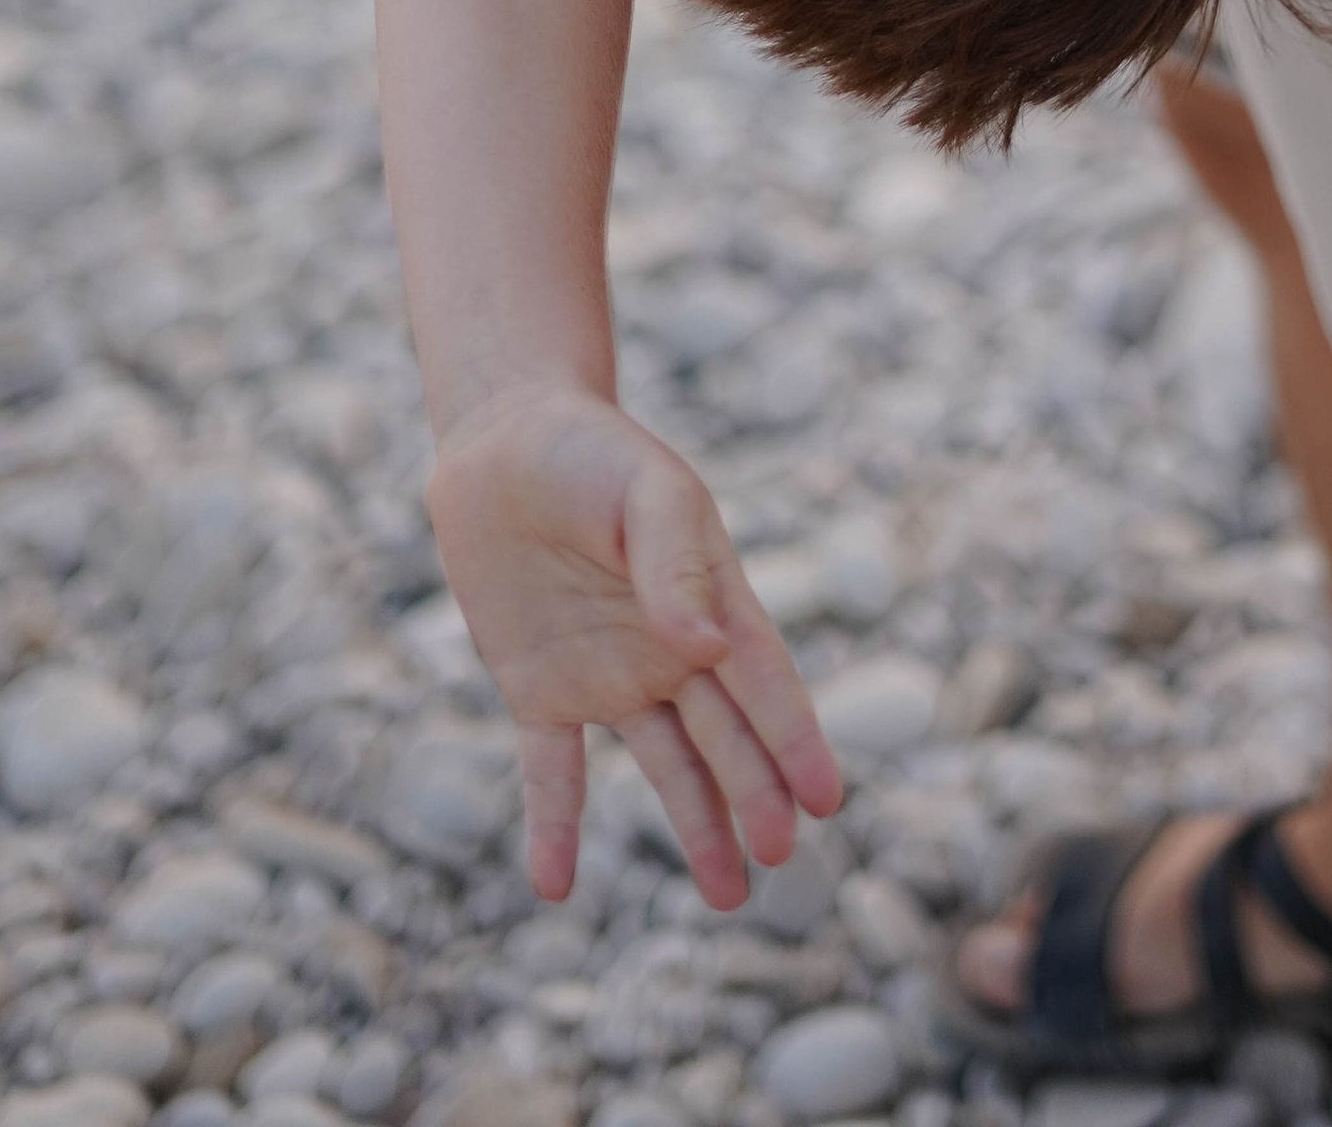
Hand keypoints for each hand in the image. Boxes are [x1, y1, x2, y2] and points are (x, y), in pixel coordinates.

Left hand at [427, 383, 842, 903]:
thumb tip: (703, 648)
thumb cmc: (590, 452)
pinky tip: (555, 882)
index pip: (764, 681)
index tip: (827, 800)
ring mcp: (607, 675)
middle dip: (757, 796)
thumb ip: (676, 563)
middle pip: (726, 737)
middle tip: (782, 855)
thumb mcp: (645, 491)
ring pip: (667, 766)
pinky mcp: (540, 689)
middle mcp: (669, 650)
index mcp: (710, 600)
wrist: (504, 437)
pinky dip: (555, 825)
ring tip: (728, 893)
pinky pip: (553, 769)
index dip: (796, 740)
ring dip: (695, 826)